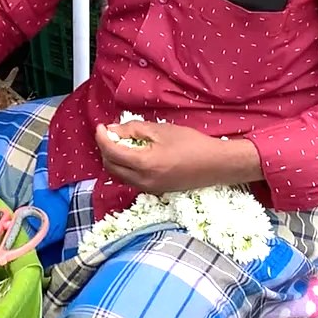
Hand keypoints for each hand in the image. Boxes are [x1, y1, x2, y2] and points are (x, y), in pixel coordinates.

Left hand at [96, 120, 262, 193]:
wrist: (216, 165)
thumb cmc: (191, 143)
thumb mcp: (161, 130)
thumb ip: (133, 130)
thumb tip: (112, 130)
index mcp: (144, 164)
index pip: (111, 152)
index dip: (102, 138)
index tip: (101, 126)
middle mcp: (143, 180)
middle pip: (110, 166)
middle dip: (105, 149)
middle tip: (110, 134)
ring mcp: (148, 189)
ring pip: (119, 175)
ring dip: (114, 159)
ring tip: (121, 143)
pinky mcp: (154, 191)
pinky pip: (130, 180)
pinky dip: (125, 167)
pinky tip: (133, 155)